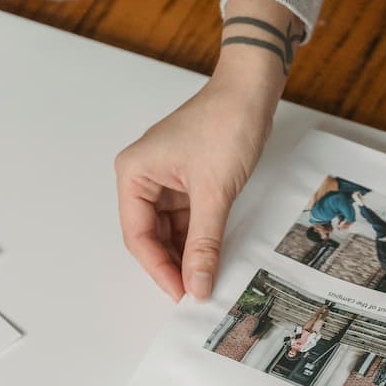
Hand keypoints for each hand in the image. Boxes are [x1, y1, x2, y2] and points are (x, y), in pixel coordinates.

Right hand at [115, 74, 275, 300]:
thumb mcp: (214, 192)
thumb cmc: (226, 124)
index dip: (159, 269)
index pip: (138, 236)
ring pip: (170, 230)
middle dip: (172, 264)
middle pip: (151, 235)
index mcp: (134, 173)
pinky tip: (212, 256)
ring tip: (205, 279)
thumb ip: (204, 243)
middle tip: (194, 292)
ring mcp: (166, 178)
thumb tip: (197, 284)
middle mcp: (144, 176)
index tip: (181, 294)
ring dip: (187, 253)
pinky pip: (188, 217)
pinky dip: (199, 237)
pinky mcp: (188, 179)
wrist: (251, 92)